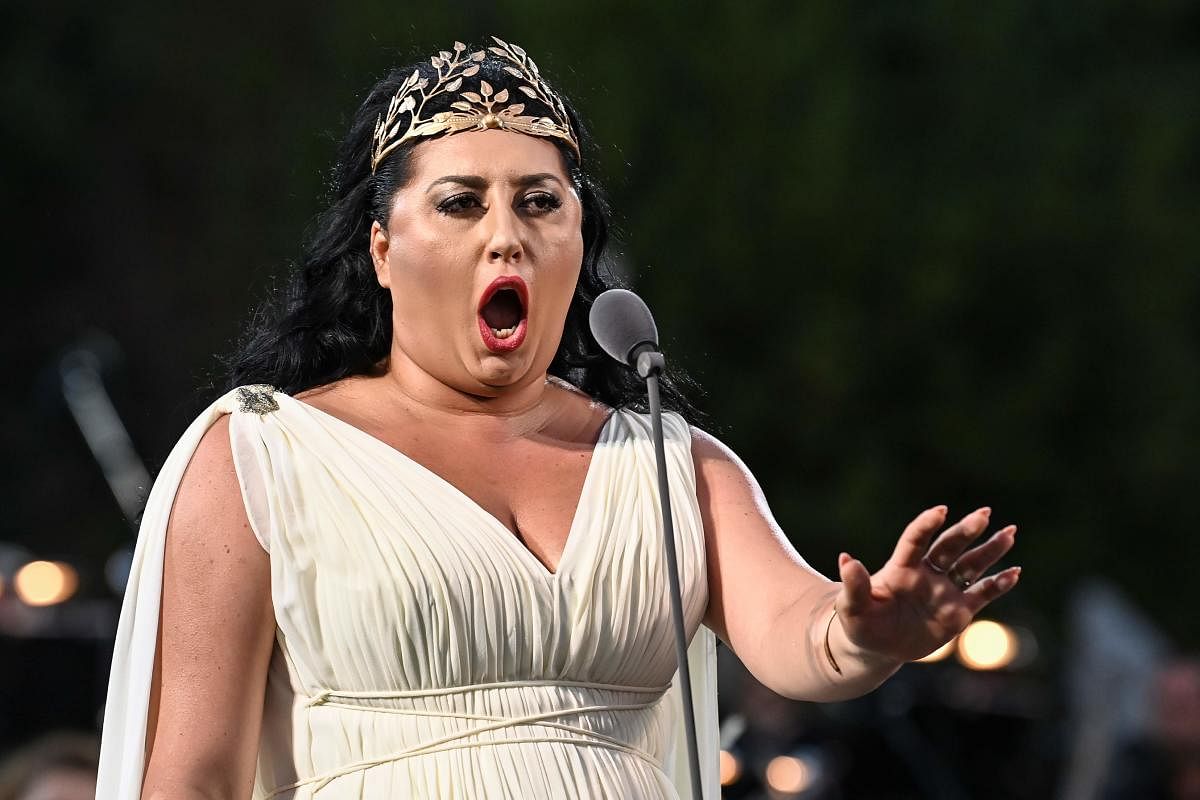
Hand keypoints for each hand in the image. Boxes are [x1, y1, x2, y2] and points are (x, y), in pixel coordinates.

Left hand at [835, 506, 1019, 662]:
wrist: (877, 646)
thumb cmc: (861, 622)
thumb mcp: (852, 607)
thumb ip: (853, 585)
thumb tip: (845, 558)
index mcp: (901, 568)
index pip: (916, 540)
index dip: (926, 524)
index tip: (941, 510)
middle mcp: (926, 574)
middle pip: (949, 547)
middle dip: (966, 530)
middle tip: (984, 513)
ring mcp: (944, 591)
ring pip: (970, 565)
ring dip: (990, 550)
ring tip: (1010, 532)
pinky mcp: (958, 612)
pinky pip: (982, 594)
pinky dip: (998, 584)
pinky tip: (1015, 572)